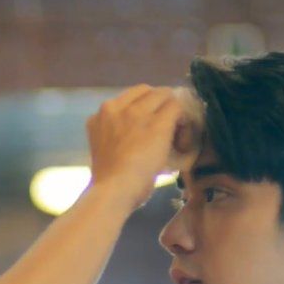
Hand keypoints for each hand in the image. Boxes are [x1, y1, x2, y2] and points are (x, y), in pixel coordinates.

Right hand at [86, 84, 203, 207]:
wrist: (113, 192)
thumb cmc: (109, 183)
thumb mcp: (105, 148)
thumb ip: (117, 134)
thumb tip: (139, 135)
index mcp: (99, 116)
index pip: (130, 97)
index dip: (145, 109)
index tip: (150, 127)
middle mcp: (115, 108)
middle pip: (149, 92)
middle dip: (160, 107)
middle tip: (166, 131)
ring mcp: (136, 113)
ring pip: (165, 96)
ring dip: (173, 113)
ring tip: (176, 137)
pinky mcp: (157, 122)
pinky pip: (178, 109)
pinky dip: (184, 124)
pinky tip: (183, 143)